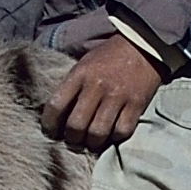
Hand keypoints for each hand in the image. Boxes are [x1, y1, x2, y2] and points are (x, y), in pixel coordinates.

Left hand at [44, 37, 167, 146]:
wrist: (142, 45)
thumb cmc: (108, 58)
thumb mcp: (83, 65)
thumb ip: (71, 87)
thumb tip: (57, 116)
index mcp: (79, 74)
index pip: (56, 106)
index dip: (49, 125)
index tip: (50, 132)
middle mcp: (96, 86)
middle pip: (76, 125)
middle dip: (71, 139)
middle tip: (73, 141)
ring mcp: (118, 96)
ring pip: (98, 133)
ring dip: (92, 144)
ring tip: (90, 143)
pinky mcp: (136, 104)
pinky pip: (121, 132)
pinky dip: (114, 139)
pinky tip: (110, 136)